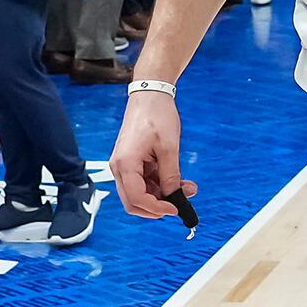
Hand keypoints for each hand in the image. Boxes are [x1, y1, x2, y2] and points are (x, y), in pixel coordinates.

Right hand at [111, 89, 193, 217]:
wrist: (150, 97)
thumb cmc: (156, 116)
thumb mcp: (169, 149)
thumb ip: (170, 176)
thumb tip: (174, 196)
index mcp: (125, 164)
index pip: (136, 199)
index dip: (157, 208)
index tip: (176, 209)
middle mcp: (119, 167)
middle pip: (133, 201)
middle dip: (158, 205)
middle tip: (180, 203)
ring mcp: (125, 165)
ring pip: (140, 193)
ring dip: (162, 195)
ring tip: (187, 187)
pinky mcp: (132, 162)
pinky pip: (144, 182)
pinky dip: (160, 185)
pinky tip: (178, 181)